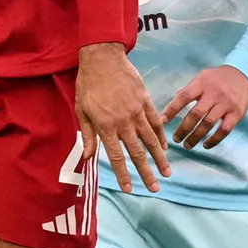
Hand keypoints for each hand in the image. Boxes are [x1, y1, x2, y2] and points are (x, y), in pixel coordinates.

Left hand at [75, 43, 169, 192]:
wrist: (103, 58)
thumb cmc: (88, 84)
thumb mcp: (81, 109)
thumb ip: (87, 135)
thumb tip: (88, 157)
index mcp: (106, 126)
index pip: (117, 157)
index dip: (124, 175)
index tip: (130, 189)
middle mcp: (123, 122)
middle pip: (137, 153)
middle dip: (146, 173)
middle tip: (155, 189)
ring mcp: (136, 111)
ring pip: (151, 140)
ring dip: (159, 158)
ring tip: (166, 172)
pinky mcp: (145, 101)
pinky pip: (156, 122)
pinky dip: (161, 136)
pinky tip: (165, 146)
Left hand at [161, 65, 247, 149]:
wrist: (243, 74)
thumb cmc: (219, 77)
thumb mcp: (203, 76)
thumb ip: (191, 88)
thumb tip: (175, 98)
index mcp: (201, 83)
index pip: (183, 97)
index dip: (172, 109)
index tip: (162, 121)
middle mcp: (213, 94)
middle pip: (195, 113)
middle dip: (183, 128)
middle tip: (176, 139)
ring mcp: (225, 104)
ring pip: (208, 123)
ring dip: (196, 136)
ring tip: (187, 145)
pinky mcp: (236, 113)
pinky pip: (224, 129)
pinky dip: (214, 139)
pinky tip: (206, 145)